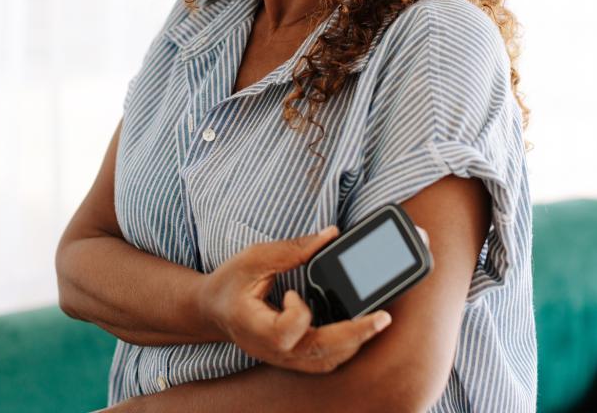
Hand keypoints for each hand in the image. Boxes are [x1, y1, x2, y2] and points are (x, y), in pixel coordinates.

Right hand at [201, 225, 392, 372]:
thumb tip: (331, 235)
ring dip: (353, 342)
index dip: (298, 313)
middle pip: (320, 354)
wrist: (213, 309)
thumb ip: (292, 249)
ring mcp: (284, 358)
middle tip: (383, 317)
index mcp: (256, 328)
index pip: (287, 334)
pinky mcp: (293, 357)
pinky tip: (357, 326)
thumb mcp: (254, 258)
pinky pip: (324, 360)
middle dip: (356, 335)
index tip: (293, 292)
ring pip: (327, 361)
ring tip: (375, 320)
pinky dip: (344, 346)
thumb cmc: (230, 282)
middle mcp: (272, 350)